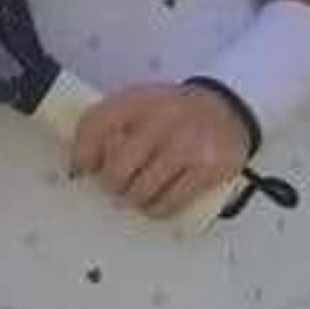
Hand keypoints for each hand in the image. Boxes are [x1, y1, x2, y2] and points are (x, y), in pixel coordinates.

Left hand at [68, 78, 253, 220]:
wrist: (228, 107)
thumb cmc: (176, 111)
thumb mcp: (142, 102)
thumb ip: (112, 124)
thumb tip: (81, 163)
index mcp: (139, 100)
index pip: (95, 125)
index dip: (82, 154)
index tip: (83, 169)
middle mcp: (161, 120)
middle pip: (116, 171)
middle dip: (113, 184)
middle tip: (119, 183)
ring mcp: (185, 145)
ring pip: (140, 192)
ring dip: (135, 199)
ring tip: (140, 191)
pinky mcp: (206, 169)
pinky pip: (169, 203)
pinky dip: (158, 208)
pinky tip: (158, 200)